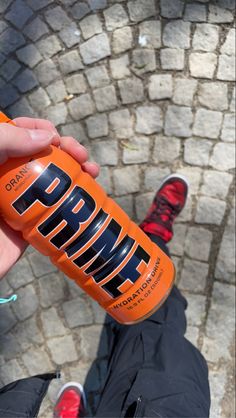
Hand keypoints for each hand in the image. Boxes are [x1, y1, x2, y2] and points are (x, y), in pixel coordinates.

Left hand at [0, 117, 99, 278]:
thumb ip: (6, 140)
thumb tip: (47, 137)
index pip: (19, 135)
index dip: (39, 129)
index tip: (55, 137)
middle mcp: (7, 180)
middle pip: (42, 157)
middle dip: (66, 151)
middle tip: (80, 155)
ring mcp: (20, 204)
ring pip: (54, 183)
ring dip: (77, 175)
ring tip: (92, 172)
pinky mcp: (29, 229)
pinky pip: (56, 214)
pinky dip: (75, 205)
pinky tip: (89, 199)